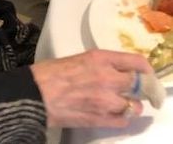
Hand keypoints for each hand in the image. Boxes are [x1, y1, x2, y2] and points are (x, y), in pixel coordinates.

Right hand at [31, 49, 152, 127]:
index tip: (145, 72)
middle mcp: (107, 78)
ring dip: (130, 105)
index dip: (144, 68)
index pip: (135, 62)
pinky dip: (121, 118)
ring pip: (134, 106)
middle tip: (135, 90)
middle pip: (138, 84)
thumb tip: (115, 72)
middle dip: (139, 88)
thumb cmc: (49, 73)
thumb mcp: (77, 59)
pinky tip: (111, 114)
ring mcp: (106, 101)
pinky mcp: (101, 119)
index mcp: (99, 58)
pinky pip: (123, 121)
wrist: (34, 94)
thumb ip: (99, 65)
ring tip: (120, 103)